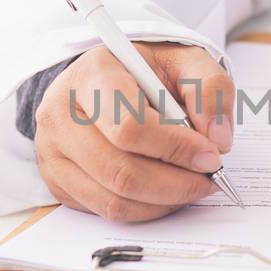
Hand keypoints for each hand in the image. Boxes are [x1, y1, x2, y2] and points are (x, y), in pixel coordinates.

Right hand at [34, 43, 234, 221]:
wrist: (107, 79)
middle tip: (209, 178)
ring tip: (192, 184)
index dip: (176, 148)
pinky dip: (147, 209)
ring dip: (165, 201)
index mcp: (91, 75)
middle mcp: (61, 114)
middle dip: (176, 183)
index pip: (129, 126)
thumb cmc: (146, 71)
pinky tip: (166, 191)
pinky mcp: (57, 180)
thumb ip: (211, 89)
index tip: (211, 155)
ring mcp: (53, 151)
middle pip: (121, 171)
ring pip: (114, 199)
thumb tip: (218, 140)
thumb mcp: (185, 60)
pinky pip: (107, 210)